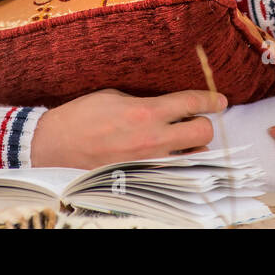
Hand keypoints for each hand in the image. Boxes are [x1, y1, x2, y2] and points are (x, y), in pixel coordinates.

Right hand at [30, 88, 227, 168]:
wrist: (54, 147)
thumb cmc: (81, 116)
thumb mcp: (115, 96)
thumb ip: (145, 101)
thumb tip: (167, 104)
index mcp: (146, 111)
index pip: (191, 102)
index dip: (211, 99)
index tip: (220, 99)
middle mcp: (153, 139)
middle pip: (203, 132)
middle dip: (205, 123)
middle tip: (196, 118)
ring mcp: (149, 162)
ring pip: (193, 156)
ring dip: (192, 146)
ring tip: (180, 139)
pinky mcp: (141, 177)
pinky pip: (172, 171)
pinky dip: (176, 162)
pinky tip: (168, 154)